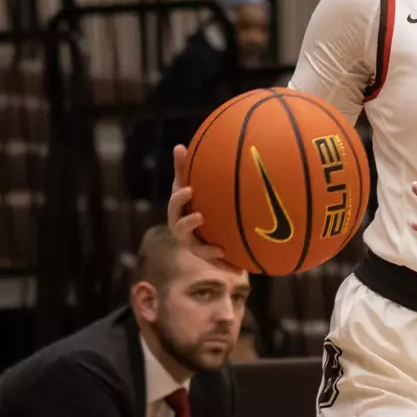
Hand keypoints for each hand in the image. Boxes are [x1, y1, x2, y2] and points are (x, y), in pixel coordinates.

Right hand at [167, 145, 226, 263]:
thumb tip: (179, 146)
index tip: (190, 189)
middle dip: (188, 224)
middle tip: (200, 216)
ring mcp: (195, 246)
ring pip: (198, 251)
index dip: (180, 198)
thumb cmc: (195, 201)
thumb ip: (184, 168)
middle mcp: (183, 232)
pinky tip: (241, 270)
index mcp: (179, 212)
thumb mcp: (189, 184)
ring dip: (207, 251)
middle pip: (180, 229)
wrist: (201, 228)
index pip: (175, 204)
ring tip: (219, 250)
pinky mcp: (208, 258)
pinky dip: (228, 267)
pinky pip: (217, 264)